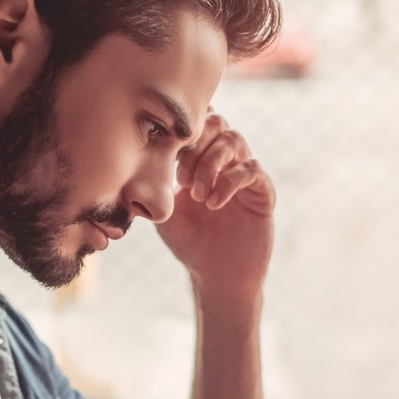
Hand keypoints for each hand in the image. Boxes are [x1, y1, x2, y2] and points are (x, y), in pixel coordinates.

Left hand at [159, 110, 274, 307]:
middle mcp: (225, 162)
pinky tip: (212, 203)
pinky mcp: (263, 192)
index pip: (196, 125)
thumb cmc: (189, 243)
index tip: (167, 161)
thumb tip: (135, 156)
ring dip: (210, 164)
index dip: (181, 133)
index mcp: (201, 160)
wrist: (216, 275)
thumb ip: (155, 182)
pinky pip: (251, 170)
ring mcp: (245, 174)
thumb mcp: (164, 210)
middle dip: (196, 145)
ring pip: (234, 141)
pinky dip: (229, 182)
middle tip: (183, 178)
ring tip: (197, 195)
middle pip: (217, 123)